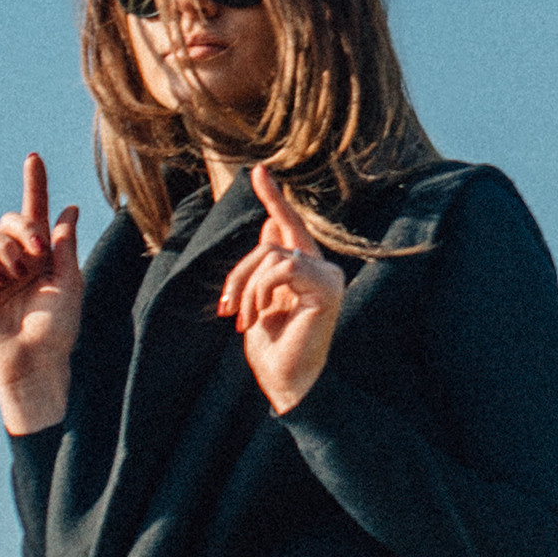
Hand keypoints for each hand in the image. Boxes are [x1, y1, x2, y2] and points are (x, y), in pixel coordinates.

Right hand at [0, 155, 82, 431]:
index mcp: (40, 255)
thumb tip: (69, 208)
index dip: (34, 184)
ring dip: (4, 248)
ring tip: (16, 274)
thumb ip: (65, 245)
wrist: (34, 360)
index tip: (34, 158)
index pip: (35, 212)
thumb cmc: (57, 329)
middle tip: (36, 253)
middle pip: (10, 218)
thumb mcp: (69, 283)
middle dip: (22, 228)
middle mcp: (14, 258)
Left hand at [217, 166, 344, 414]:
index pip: (288, 226)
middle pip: (270, 242)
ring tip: (243, 320)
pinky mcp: (328, 288)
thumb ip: (266, 266)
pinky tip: (260, 316)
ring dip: (247, 289)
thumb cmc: (274, 350)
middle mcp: (323, 270)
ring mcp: (329, 278)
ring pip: (272, 255)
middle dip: (239, 274)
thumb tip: (270, 224)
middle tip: (228, 309)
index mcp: (307, 271)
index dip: (274, 199)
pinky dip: (261, 291)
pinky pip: (282, 268)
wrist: (287, 384)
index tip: (258, 172)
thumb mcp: (260, 299)